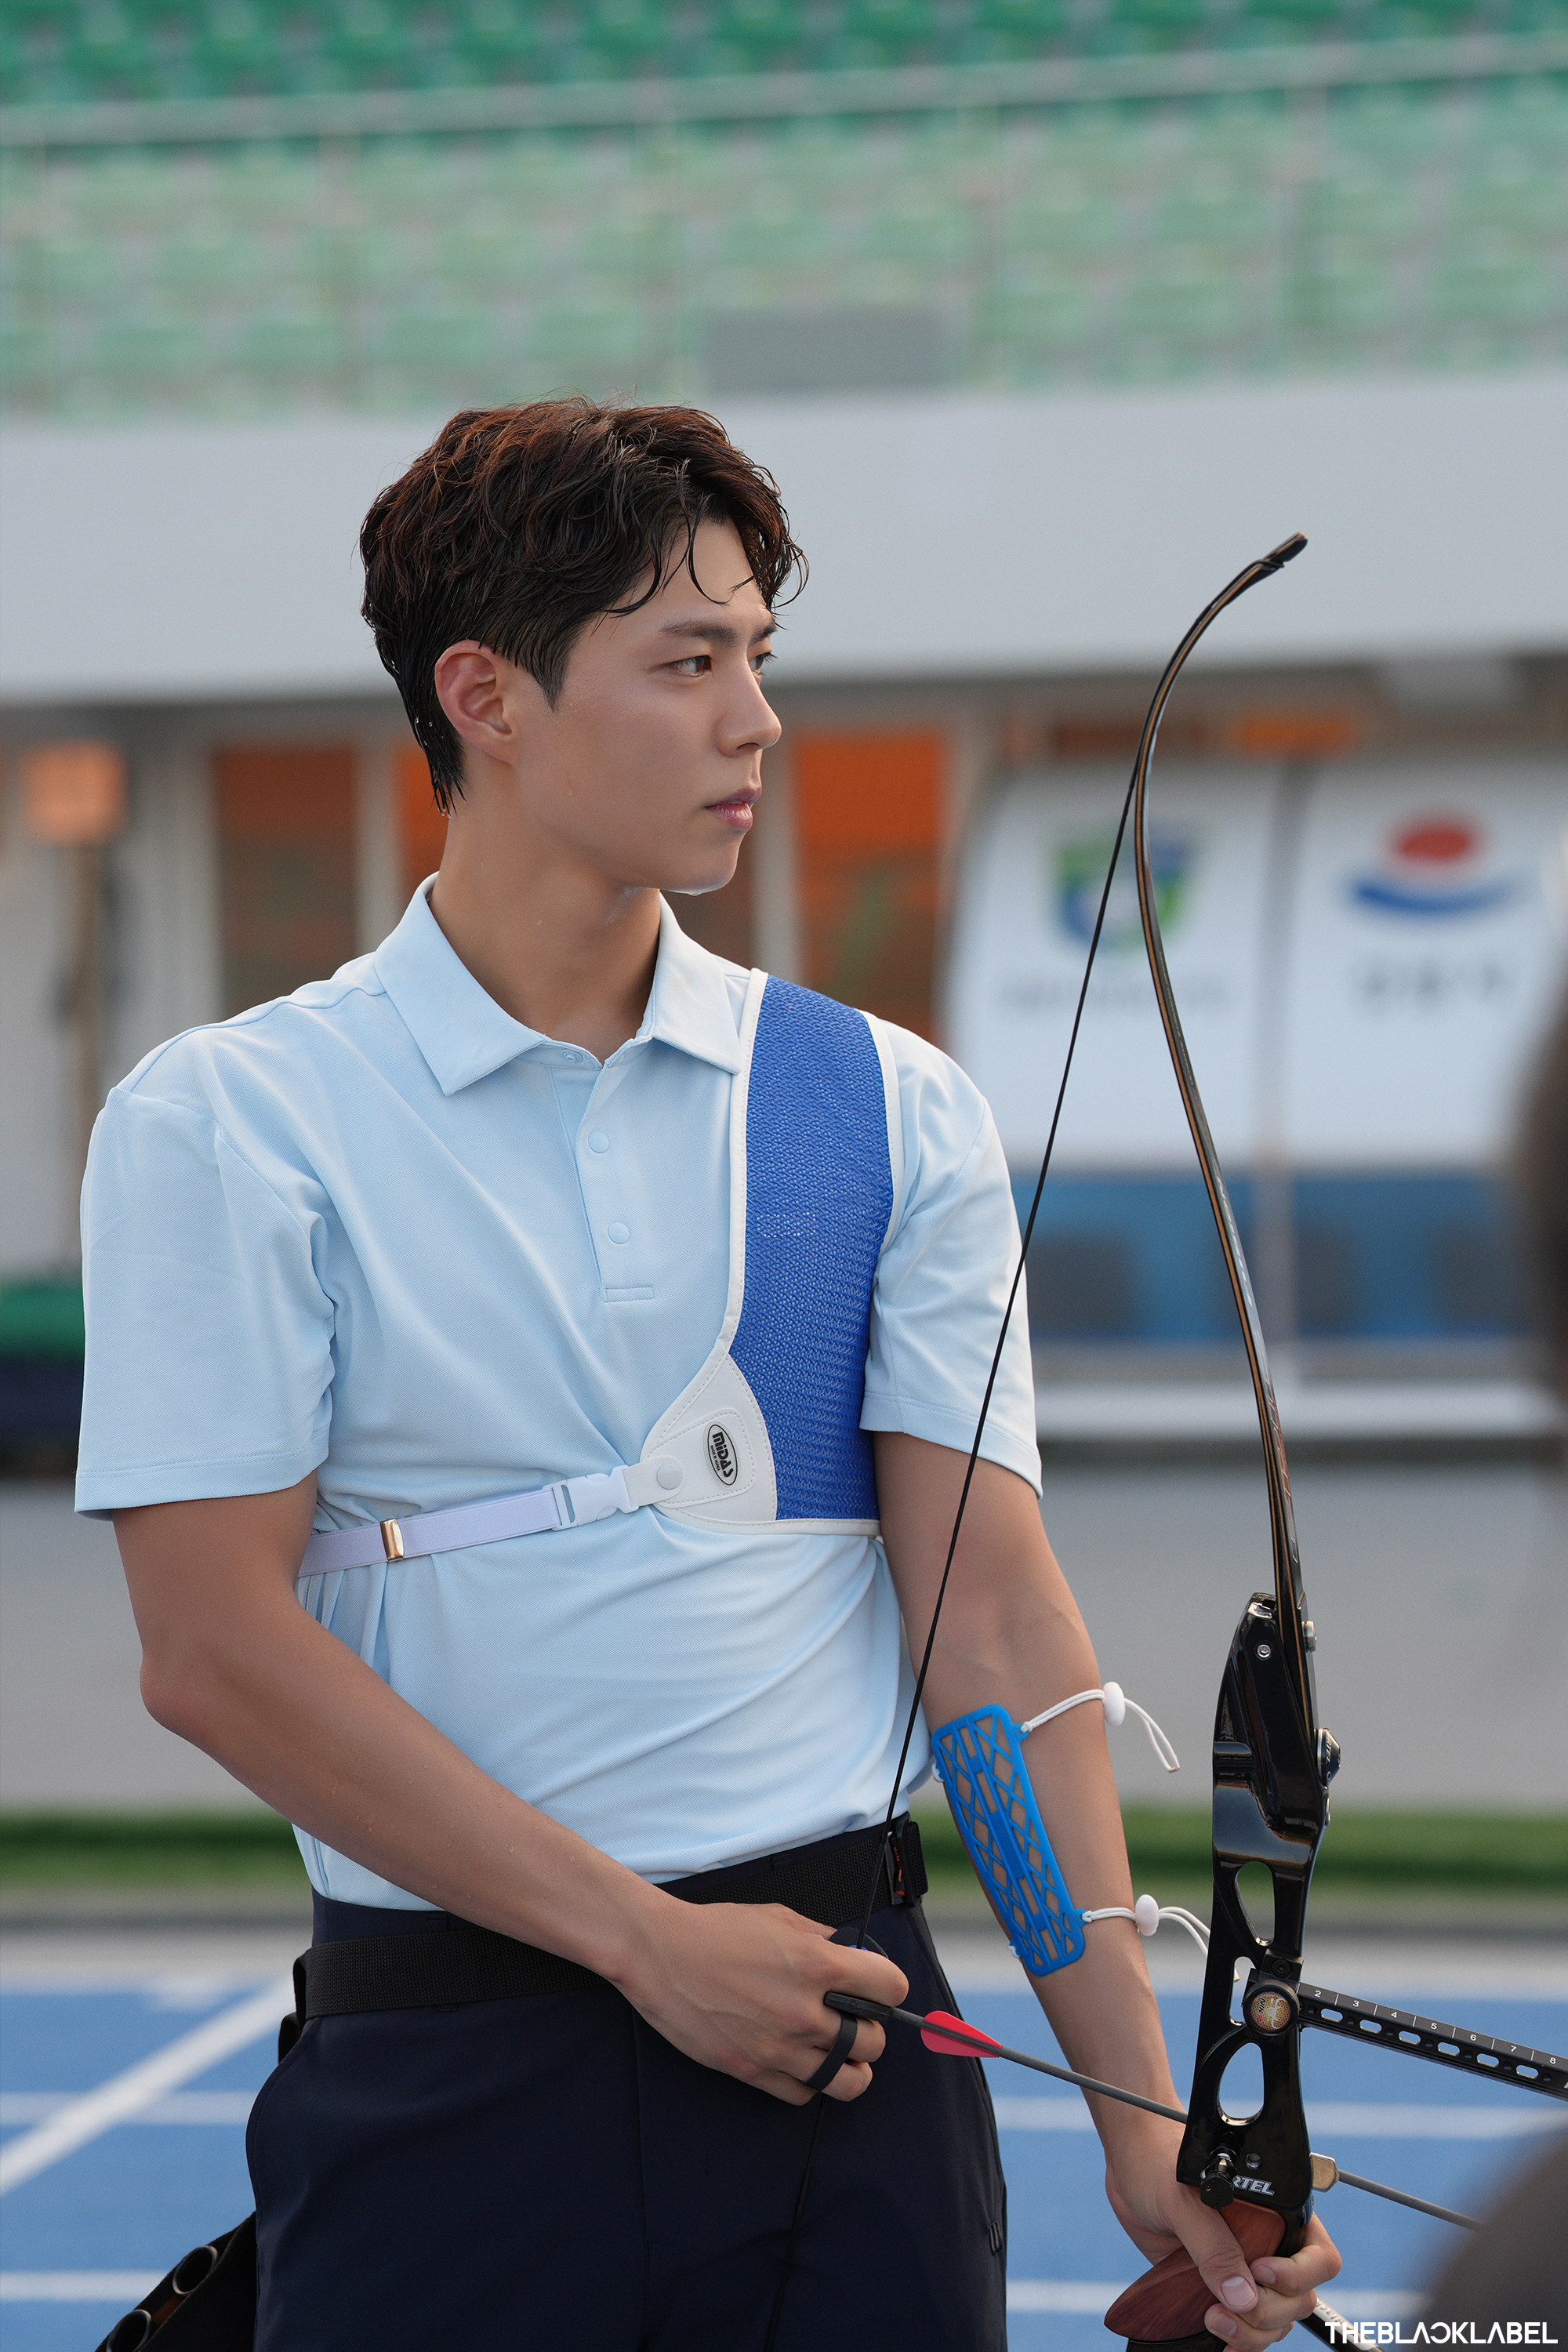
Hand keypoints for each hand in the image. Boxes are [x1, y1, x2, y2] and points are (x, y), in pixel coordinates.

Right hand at [617, 1898, 908, 2105]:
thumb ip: (822, 1938)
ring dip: (851, 2067)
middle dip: (871, 2029)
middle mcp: (806, 2011)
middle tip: (855, 2019)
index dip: (890, 1987)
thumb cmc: (716, 1929)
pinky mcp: (752, 2071)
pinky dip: (811, 2082)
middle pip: (875, 2043)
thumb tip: (852, 1954)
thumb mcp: (779, 1917)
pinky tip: (802, 2062)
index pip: (891, 1988)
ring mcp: (780, 2046)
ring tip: (841, 2052)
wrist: (660, 1953)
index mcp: (818, 1965)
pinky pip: (804, 2094)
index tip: (879, 1987)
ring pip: (848, 2082)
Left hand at [1105, 2116, 1343, 2349]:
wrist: (1129, 2167)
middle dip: (1267, 2313)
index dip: (1298, 2275)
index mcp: (1278, 2212)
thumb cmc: (1159, 2161)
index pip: (1319, 2258)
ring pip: (1276, 2321)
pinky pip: (1248, 2327)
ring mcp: (1246, 2270)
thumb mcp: (1183, 2198)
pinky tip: (1221, 2341)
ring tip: (1213, 2321)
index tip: (1259, 2272)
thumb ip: (1212, 2244)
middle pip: (1298, 2300)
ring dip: (1252, 2333)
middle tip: (1225, 2307)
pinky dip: (1240, 2340)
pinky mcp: (1222, 2288)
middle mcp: (1270, 2244)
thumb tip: (1242, 2295)